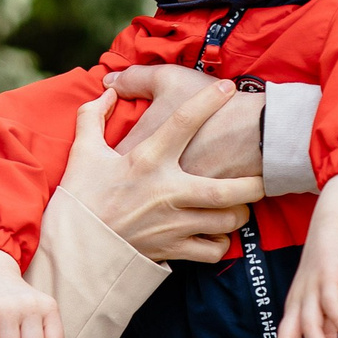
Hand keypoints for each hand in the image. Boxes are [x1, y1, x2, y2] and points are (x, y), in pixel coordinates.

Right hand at [60, 84, 264, 264]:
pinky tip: (218, 230)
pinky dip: (222, 241)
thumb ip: (92, 117)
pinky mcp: (173, 250)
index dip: (208, 101)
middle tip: (264, 172)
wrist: (73, 250)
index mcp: (146, 162)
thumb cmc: (81, 199)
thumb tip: (107, 90)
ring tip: (241, 202)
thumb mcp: (82, 152)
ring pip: (225, 221)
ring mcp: (172, 224)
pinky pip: (213, 250)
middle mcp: (166, 192)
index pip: (182, 123)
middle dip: (253, 182)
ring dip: (240, 211)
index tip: (229, 87)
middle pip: (224, 189)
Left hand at [280, 227, 337, 337]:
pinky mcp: (327, 277)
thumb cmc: (326, 269)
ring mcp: (310, 289)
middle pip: (287, 336)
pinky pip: (330, 303)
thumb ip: (326, 326)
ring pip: (309, 324)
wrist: (331, 230)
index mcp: (295, 309)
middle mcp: (298, 301)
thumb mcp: (324, 301)